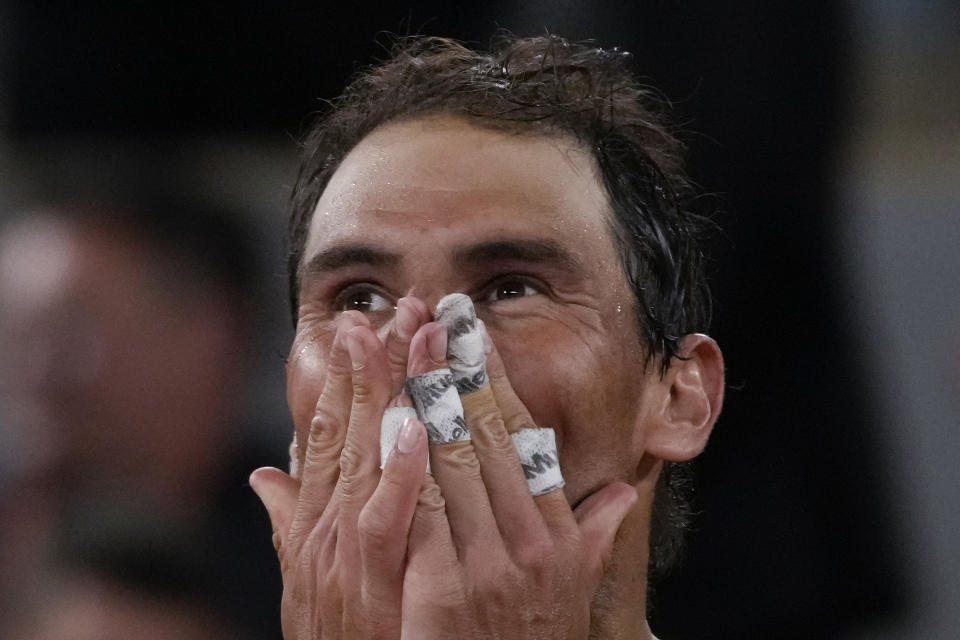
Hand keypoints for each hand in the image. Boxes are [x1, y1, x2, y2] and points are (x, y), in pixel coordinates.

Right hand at [250, 298, 430, 638]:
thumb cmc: (336, 636)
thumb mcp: (304, 578)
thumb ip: (289, 523)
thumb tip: (265, 476)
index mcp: (318, 517)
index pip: (333, 429)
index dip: (349, 375)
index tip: (366, 325)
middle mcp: (326, 524)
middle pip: (353, 428)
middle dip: (376, 362)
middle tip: (400, 306)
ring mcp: (347, 551)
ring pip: (370, 457)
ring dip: (394, 393)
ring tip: (415, 337)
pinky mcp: (373, 582)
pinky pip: (386, 520)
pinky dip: (396, 474)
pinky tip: (414, 429)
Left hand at [399, 311, 637, 638]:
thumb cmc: (536, 638)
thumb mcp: (575, 588)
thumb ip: (595, 534)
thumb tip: (625, 492)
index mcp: (556, 532)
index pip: (522, 439)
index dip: (496, 381)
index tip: (476, 335)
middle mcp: (527, 541)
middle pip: (485, 436)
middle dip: (458, 369)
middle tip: (438, 312)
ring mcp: (487, 564)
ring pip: (452, 461)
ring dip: (426, 396)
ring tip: (407, 342)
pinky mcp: (445, 590)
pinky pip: (421, 512)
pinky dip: (405, 461)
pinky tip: (388, 416)